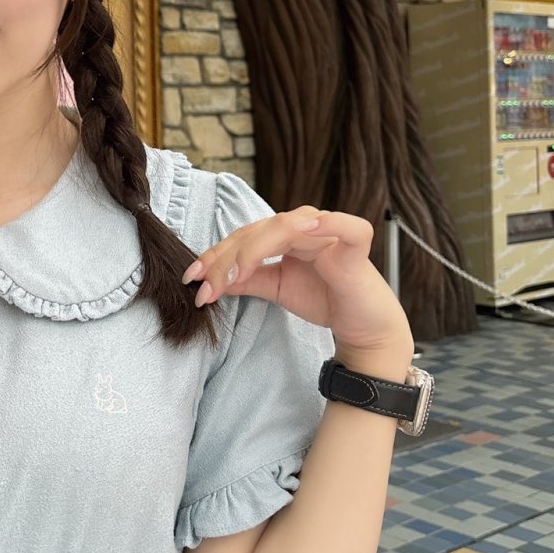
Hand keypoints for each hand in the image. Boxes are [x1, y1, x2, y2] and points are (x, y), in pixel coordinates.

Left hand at [180, 207, 411, 355]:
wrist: (362, 328)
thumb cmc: (324, 300)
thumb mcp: (275, 288)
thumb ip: (246, 280)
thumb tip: (207, 281)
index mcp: (285, 234)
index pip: (243, 237)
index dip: (215, 256)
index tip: (191, 279)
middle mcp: (305, 226)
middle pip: (256, 231)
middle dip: (225, 259)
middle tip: (206, 287)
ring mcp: (329, 232)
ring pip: (284, 227)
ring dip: (254, 250)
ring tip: (234, 276)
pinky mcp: (354, 243)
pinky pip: (342, 225)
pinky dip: (325, 223)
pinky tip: (303, 231)